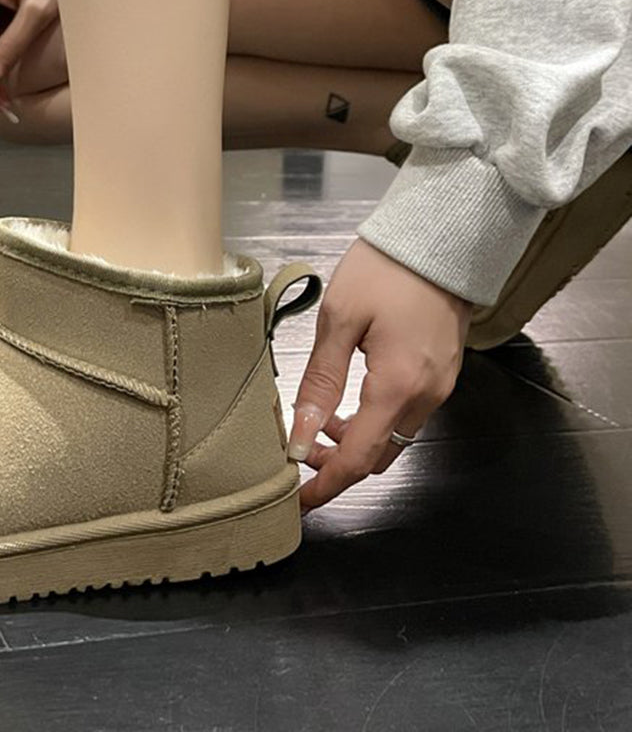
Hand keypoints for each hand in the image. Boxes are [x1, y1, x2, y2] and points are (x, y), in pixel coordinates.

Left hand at [286, 236, 472, 513]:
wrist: (440, 236)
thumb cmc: (385, 270)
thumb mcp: (339, 320)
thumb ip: (319, 382)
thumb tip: (300, 435)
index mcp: (399, 385)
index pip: (358, 458)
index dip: (326, 485)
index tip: (297, 501)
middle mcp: (427, 395)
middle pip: (379, 456)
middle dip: (337, 466)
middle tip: (297, 457)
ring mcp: (439, 387)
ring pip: (393, 439)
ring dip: (354, 443)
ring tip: (313, 427)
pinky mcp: (441, 374)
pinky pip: (405, 416)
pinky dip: (373, 422)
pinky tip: (344, 405)